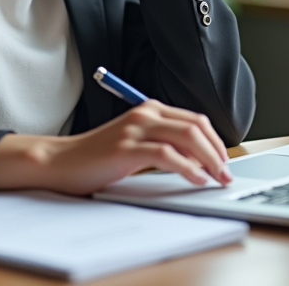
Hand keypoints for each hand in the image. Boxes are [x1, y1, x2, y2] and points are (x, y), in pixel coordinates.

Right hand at [0, 101, 232, 194]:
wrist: (62, 162)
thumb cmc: (98, 156)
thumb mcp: (135, 143)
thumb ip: (162, 142)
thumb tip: (198, 158)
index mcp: (149, 109)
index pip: (195, 120)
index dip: (215, 141)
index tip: (224, 162)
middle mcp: (145, 114)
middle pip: (196, 126)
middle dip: (218, 151)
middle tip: (226, 173)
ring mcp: (136, 129)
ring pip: (187, 137)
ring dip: (209, 159)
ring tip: (216, 178)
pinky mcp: (127, 148)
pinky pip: (167, 155)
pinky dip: (188, 168)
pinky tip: (196, 179)